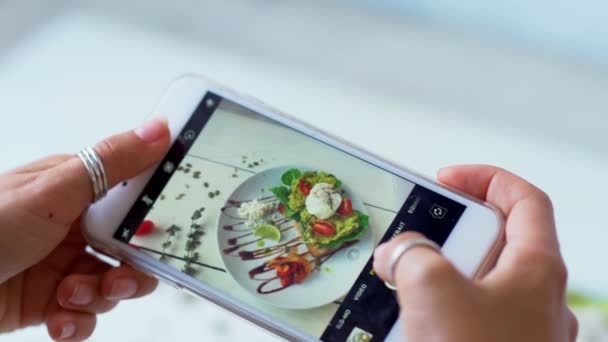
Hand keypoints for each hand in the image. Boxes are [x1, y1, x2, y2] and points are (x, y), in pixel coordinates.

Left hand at [0, 118, 169, 340]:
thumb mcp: (51, 192)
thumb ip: (111, 163)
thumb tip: (159, 130)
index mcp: (74, 191)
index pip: (131, 199)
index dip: (150, 219)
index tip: (158, 234)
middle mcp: (70, 228)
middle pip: (127, 250)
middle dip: (128, 270)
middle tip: (117, 279)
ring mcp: (59, 266)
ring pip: (109, 285)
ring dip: (98, 297)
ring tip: (73, 297)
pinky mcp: (46, 302)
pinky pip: (83, 315)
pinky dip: (77, 322)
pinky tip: (60, 318)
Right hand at [373, 165, 576, 341]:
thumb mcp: (433, 290)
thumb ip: (411, 255)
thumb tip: (398, 253)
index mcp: (538, 268)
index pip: (524, 200)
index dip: (486, 178)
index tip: (448, 179)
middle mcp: (538, 298)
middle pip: (497, 242)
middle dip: (451, 236)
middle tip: (418, 240)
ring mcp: (521, 330)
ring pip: (478, 284)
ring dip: (439, 278)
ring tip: (407, 287)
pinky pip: (468, 317)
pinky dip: (439, 311)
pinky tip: (411, 324)